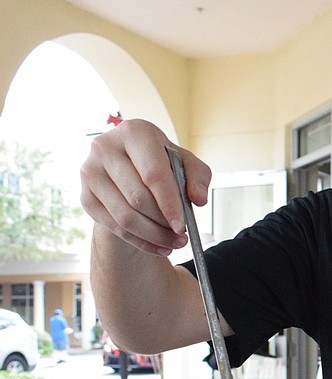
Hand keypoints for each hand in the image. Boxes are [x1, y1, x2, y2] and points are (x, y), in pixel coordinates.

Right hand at [80, 119, 210, 255]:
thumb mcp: (185, 164)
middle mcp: (105, 147)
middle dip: (162, 223)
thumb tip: (199, 198)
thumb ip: (198, 176)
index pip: (153, 174)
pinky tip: (158, 246)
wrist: (128, 170)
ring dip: (152, 236)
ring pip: (125, 217)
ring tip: (173, 243)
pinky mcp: (85, 196)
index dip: (169, 203)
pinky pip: (114, 227)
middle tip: (181, 236)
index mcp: (134, 132)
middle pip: (138, 198)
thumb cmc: (160, 163)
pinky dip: (140, 242)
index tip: (182, 226)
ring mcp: (90, 172)